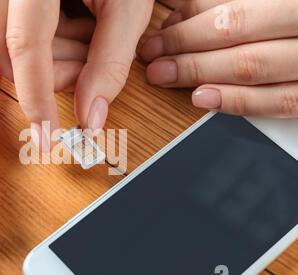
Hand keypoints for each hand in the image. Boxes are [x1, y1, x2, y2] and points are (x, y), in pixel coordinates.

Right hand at [0, 0, 152, 150]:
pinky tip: (73, 25)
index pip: (24, 44)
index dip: (36, 95)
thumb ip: (111, 62)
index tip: (46, 134)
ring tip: (87, 35)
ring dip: (47, 58)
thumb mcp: (128, 4)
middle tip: (87, 66)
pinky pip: (7, 29)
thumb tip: (90, 115)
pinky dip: (43, 42)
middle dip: (43, 74)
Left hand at [142, 0, 297, 117]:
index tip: (161, 32)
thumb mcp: (275, 2)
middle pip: (236, 35)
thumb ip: (238, 2)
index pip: (233, 9)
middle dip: (185, 48)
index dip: (188, 24)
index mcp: (296, 0)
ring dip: (200, 74)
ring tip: (166, 76)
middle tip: (153, 57)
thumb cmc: (295, 16)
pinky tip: (204, 99)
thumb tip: (185, 12)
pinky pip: (279, 102)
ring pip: (253, 68)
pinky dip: (239, 102)